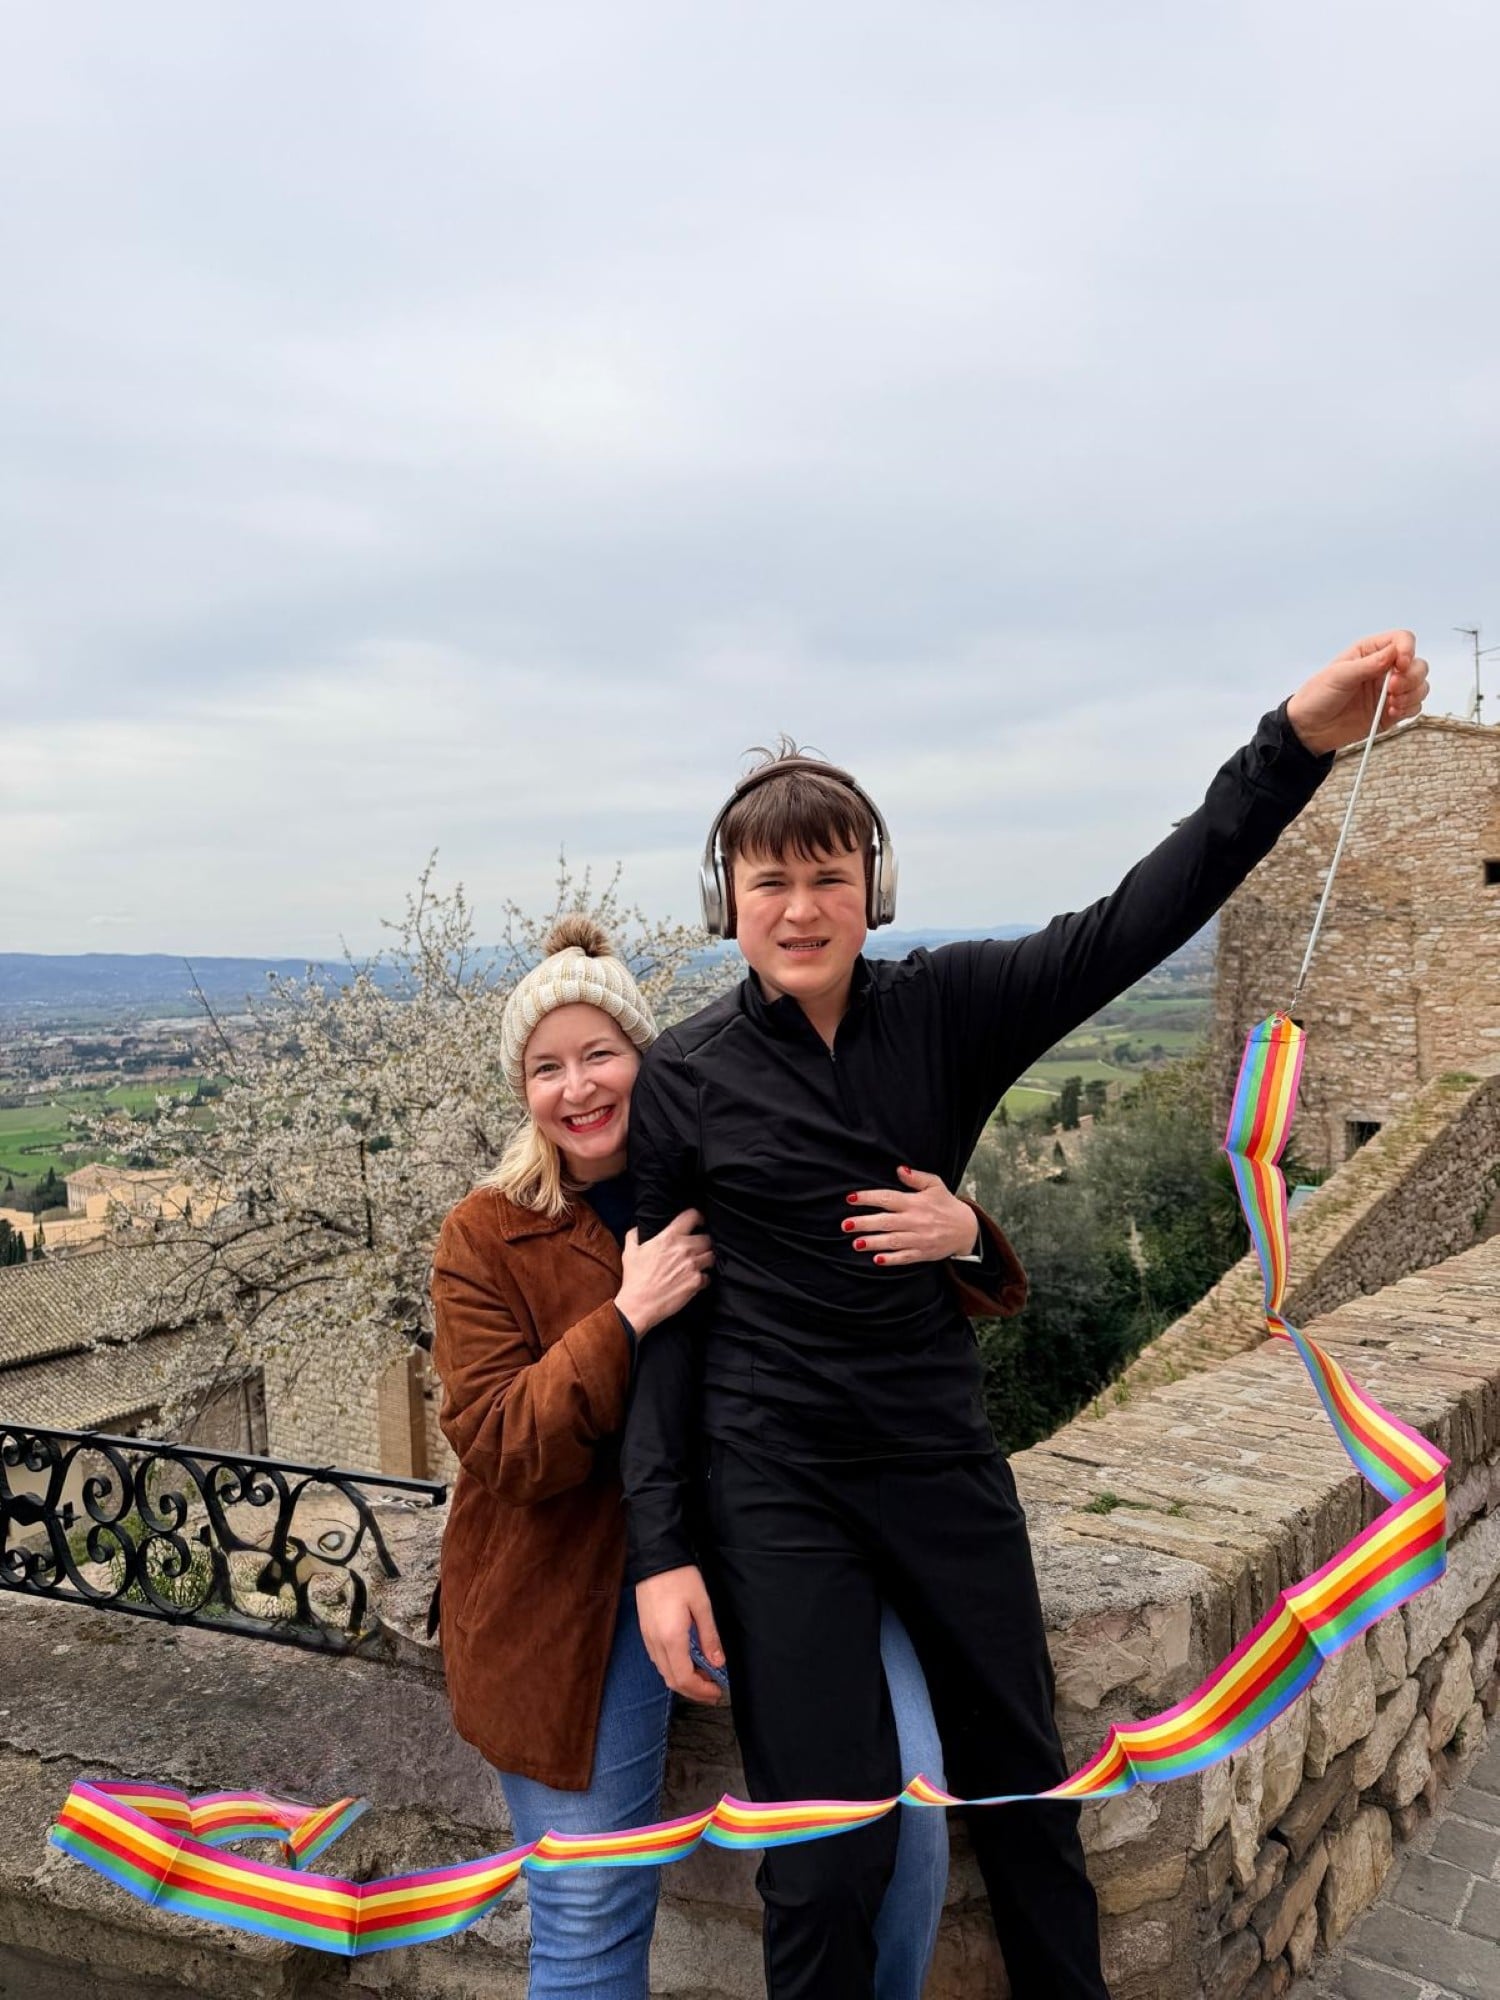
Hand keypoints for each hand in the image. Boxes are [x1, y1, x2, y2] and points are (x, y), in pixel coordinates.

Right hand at [615, 1211, 713, 1335]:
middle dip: (703, 1241)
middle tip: (697, 1247)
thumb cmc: (634, 1278)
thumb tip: (639, 1228)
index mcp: (669, 1238)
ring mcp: (692, 1266)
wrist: (639, 1304)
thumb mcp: (630, 1251)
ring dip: (706, 1258)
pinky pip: (708, 1276)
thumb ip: (635, 1234)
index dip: (697, 1217)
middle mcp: (684, 1249)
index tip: (698, 1221)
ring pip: (711, 1256)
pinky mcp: (696, 1282)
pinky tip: (695, 1279)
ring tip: (698, 1262)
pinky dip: (703, 1278)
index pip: (692, 1216)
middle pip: (707, 1238)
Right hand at [636, 1566, 726, 1703]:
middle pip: (672, 1681)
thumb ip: (709, 1636)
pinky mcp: (645, 1631)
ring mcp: (648, 1638)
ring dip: (683, 1680)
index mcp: (671, 1638)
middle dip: (694, 1691)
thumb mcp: (701, 1604)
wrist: (654, 1557)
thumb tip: (718, 1662)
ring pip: (664, 1672)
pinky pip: (658, 1660)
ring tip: (704, 1675)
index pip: (684, 1679)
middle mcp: (656, 1643)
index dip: (701, 1691)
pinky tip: (687, 1660)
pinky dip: (674, 1668)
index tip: (717, 1692)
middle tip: (713, 1689)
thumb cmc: (679, 1577)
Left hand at [842, 1165, 979, 1265]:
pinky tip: (877, 1259)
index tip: (851, 1198)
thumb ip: (916, 1177)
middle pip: (886, 1222)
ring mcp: (919, 1238)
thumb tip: (899, 1169)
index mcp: (915, 1202)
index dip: (868, 1198)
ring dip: (874, 1242)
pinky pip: (905, 1257)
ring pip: (893, 1241)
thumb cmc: (947, 1205)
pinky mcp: (923, 1253)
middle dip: (864, 1223)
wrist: (967, 1229)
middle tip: (846, 1225)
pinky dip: (891, 1259)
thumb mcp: (935, 1185)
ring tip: (856, 1243)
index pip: (888, 1198)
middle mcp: (916, 1221)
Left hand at [1285, 632, 1428, 755]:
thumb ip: (1368, 664)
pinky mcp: (1392, 711)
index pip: (1402, 640)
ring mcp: (1390, 691)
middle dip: (1410, 677)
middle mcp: (1384, 669)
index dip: (1407, 650)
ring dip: (1412, 695)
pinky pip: (1414, 706)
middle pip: (1417, 665)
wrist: (1309, 729)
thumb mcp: (1339, 675)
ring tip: (1390, 705)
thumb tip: (1394, 653)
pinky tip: (1390, 713)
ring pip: (1420, 686)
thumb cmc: (1317, 696)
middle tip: (1392, 689)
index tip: (1401, 665)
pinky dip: (1408, 709)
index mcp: (1370, 652)